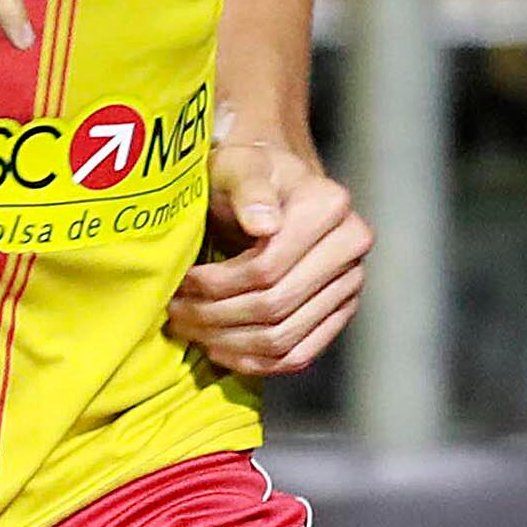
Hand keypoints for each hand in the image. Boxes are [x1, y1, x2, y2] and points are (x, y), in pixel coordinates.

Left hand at [169, 140, 368, 374]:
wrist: (274, 185)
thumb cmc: (246, 172)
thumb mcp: (239, 165)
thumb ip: (248, 187)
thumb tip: (264, 223)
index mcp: (328, 206)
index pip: (265, 268)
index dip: (215, 284)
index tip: (180, 283)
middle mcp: (350, 246)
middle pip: (273, 306)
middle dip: (214, 316)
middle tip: (175, 314)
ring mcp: (350, 283)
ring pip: (284, 337)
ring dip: (228, 343)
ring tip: (191, 330)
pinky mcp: (341, 311)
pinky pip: (299, 354)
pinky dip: (256, 362)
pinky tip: (220, 351)